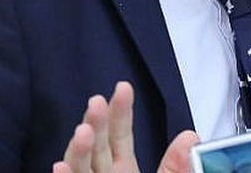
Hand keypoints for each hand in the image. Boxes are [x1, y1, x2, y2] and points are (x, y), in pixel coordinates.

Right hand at [51, 81, 198, 172]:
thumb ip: (176, 166)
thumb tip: (191, 136)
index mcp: (125, 170)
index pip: (120, 134)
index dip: (121, 110)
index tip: (123, 86)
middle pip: (98, 146)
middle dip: (96, 123)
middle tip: (96, 101)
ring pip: (81, 167)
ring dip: (78, 149)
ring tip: (83, 131)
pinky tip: (59, 165)